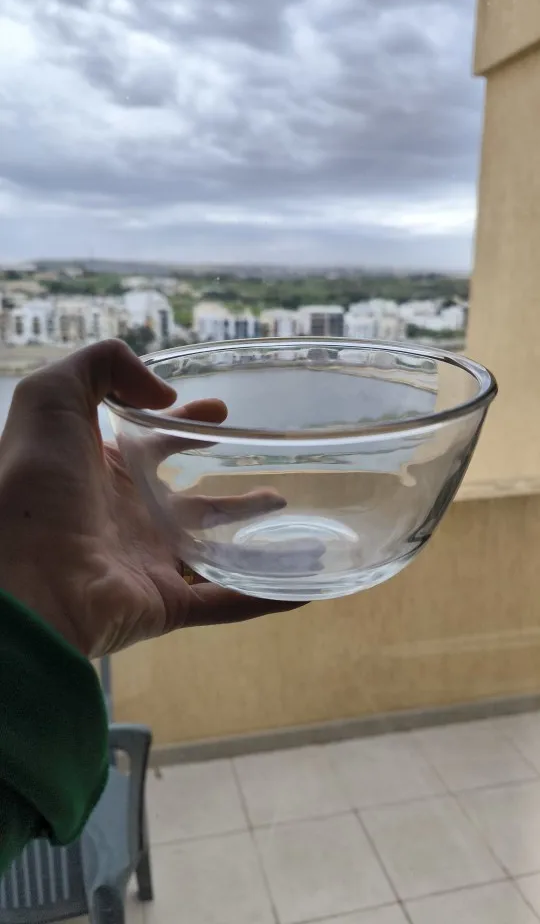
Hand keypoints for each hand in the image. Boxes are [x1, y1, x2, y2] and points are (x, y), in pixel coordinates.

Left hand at [0, 340, 305, 657]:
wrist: (25, 578)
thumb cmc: (34, 485)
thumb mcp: (52, 397)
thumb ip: (103, 366)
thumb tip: (164, 396)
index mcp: (100, 471)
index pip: (154, 443)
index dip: (186, 423)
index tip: (222, 411)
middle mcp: (126, 517)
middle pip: (191, 499)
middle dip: (230, 485)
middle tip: (271, 470)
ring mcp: (146, 563)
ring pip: (214, 551)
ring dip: (255, 538)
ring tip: (296, 521)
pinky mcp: (164, 605)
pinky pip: (224, 602)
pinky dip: (264, 598)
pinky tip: (303, 587)